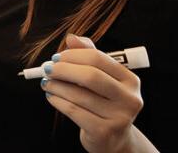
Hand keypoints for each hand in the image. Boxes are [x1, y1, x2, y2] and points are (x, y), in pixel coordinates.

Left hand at [41, 34, 143, 152]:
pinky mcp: (104, 132)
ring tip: (46, 82)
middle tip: (47, 68)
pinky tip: (51, 96)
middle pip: (91, 76)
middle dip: (64, 69)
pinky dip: (58, 101)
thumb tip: (71, 38)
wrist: (113, 139)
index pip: (98, 58)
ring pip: (79, 95)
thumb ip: (88, 55)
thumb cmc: (104, 102)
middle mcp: (129, 99)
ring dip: (56, 86)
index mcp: (130, 80)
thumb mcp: (101, 77)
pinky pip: (74, 111)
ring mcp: (119, 117)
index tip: (56, 57)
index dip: (73, 55)